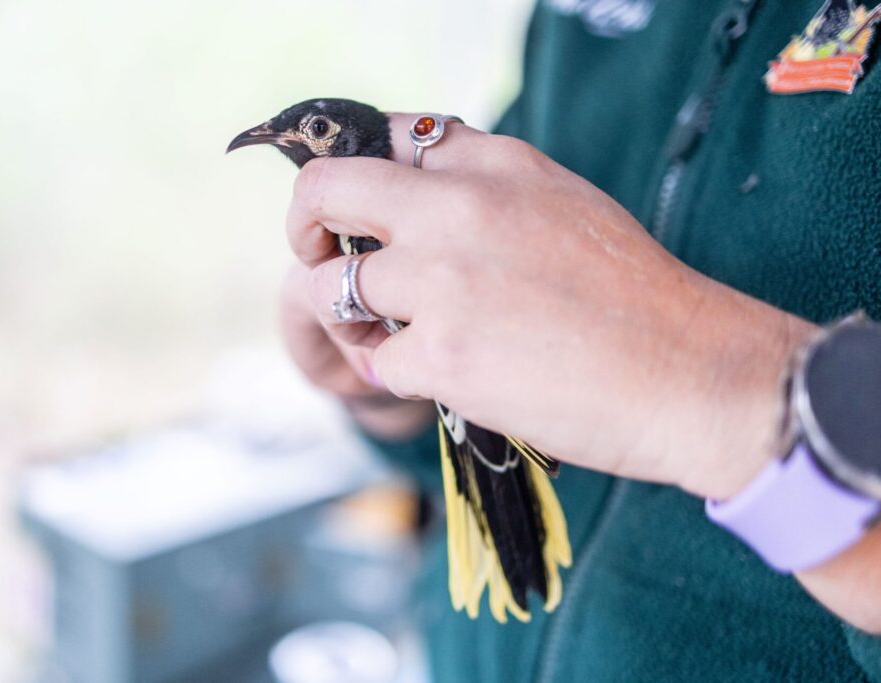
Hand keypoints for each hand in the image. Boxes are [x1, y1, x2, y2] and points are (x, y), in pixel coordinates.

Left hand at [287, 114, 816, 499]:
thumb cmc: (636, 294)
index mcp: (494, 163)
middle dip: (301, 222)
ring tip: (382, 333)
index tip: (352, 209)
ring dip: (348, 314)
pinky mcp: (441, 353)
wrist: (689, 370)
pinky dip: (393, 372)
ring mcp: (443, 280)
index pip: (386, 137)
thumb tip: (415, 195)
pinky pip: (375, 359)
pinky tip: (436, 375)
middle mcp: (457, 207)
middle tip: (313, 251)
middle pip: (325, 188)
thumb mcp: (564, 202)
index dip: (356, 176)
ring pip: (332, 286)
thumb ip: (488, 187)